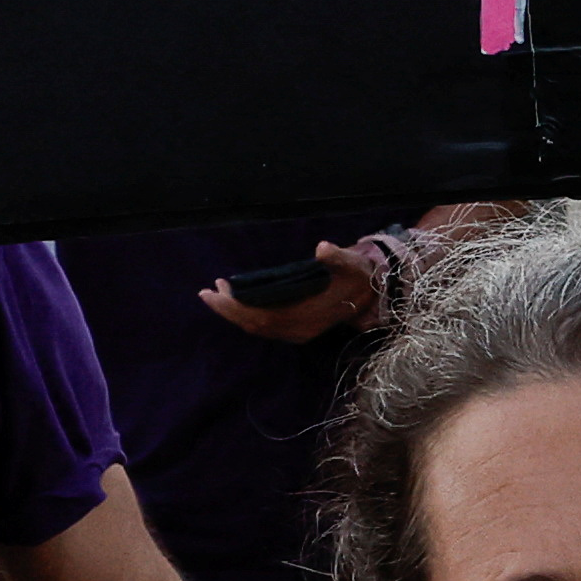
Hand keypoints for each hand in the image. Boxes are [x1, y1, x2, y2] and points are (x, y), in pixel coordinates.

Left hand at [201, 239, 387, 344]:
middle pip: (254, 324)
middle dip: (228, 309)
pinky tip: (236, 299)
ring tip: (217, 291)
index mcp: (308, 316)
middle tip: (207, 290)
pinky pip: (263, 325)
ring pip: (257, 327)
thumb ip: (337, 256)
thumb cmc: (358, 276)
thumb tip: (322, 248)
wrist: (372, 295)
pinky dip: (246, 314)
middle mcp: (299, 329)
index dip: (236, 307)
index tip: (216, 292)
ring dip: (235, 312)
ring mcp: (296, 332)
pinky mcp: (295, 329)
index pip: (263, 316)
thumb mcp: (352, 263)